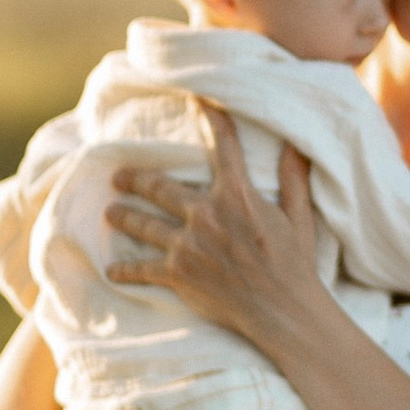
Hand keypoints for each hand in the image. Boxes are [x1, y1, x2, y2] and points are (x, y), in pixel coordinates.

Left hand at [110, 107, 322, 341]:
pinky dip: (126, 271)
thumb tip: (296, 145)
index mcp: (237, 195)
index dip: (212, 119)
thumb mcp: (300, 217)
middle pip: (161, 188)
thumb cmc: (295, 263)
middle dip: (137, 179)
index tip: (198, 99)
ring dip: (124, 216)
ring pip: (144, 224)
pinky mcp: (179, 274)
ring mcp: (188, 244)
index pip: (225, 147)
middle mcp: (206, 214)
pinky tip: (111, 270)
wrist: (281, 310)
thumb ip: (294, 180)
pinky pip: (144, 270)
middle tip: (118, 175)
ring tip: (110, 212)